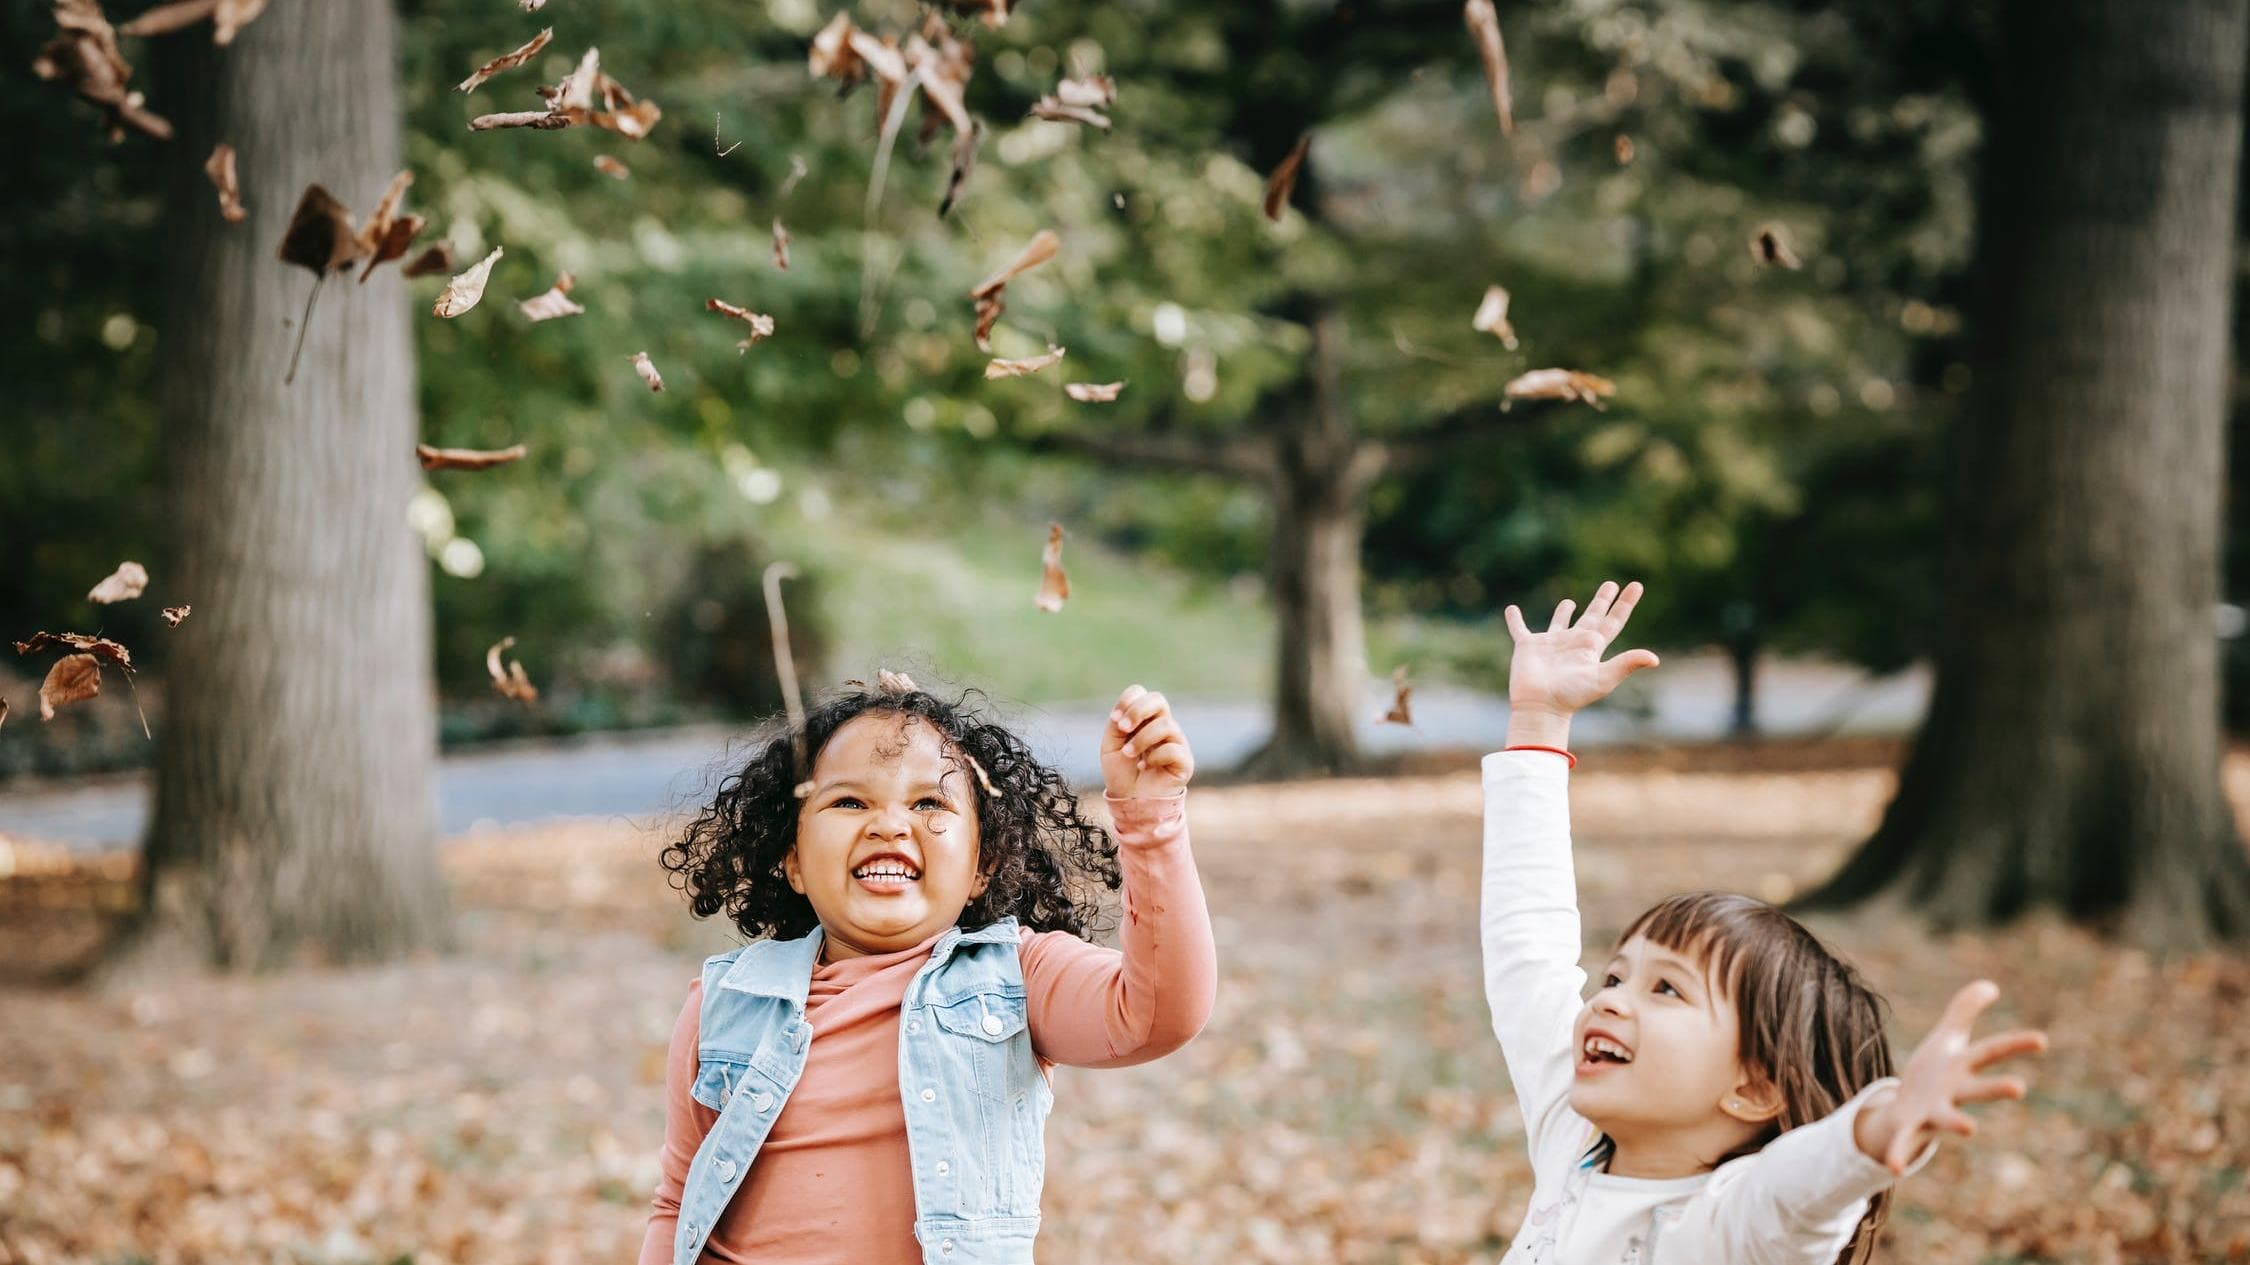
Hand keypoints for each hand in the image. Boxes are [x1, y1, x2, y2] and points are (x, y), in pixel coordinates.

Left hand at [1101, 685, 1192, 797]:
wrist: (1130, 801)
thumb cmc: (1121, 772)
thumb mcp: (1111, 745)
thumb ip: (1117, 724)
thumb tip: (1128, 714)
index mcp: (1144, 719)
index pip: (1142, 694)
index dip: (1128, 701)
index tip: (1115, 721)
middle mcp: (1163, 726)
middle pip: (1158, 700)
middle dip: (1137, 711)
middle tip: (1122, 728)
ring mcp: (1176, 742)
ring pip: (1165, 725)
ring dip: (1141, 740)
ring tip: (1129, 754)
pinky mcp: (1185, 761)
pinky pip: (1173, 749)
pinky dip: (1155, 757)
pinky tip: (1146, 768)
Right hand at [1502, 580, 1660, 746]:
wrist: (1541, 706)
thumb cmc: (1572, 695)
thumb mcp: (1603, 679)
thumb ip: (1626, 664)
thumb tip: (1655, 659)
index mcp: (1592, 647)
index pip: (1613, 621)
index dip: (1625, 604)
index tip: (1636, 585)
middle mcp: (1573, 643)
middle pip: (1592, 617)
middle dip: (1602, 601)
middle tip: (1611, 584)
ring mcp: (1550, 644)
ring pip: (1560, 622)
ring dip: (1564, 611)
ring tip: (1570, 601)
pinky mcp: (1527, 646)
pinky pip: (1520, 629)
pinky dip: (1515, 620)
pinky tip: (1511, 609)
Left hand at [1853, 980, 2048, 1173]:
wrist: (1908, 1110)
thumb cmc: (1934, 1072)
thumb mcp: (1947, 1037)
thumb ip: (1964, 1011)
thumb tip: (1989, 985)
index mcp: (1962, 1068)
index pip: (1991, 1051)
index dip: (2015, 1044)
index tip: (2042, 1039)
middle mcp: (1954, 1092)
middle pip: (1978, 1088)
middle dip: (1996, 1087)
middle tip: (2019, 1087)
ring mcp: (1934, 1112)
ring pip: (1948, 1117)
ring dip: (1958, 1122)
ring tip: (1970, 1128)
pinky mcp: (1910, 1126)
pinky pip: (1904, 1142)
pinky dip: (1899, 1153)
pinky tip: (1894, 1168)